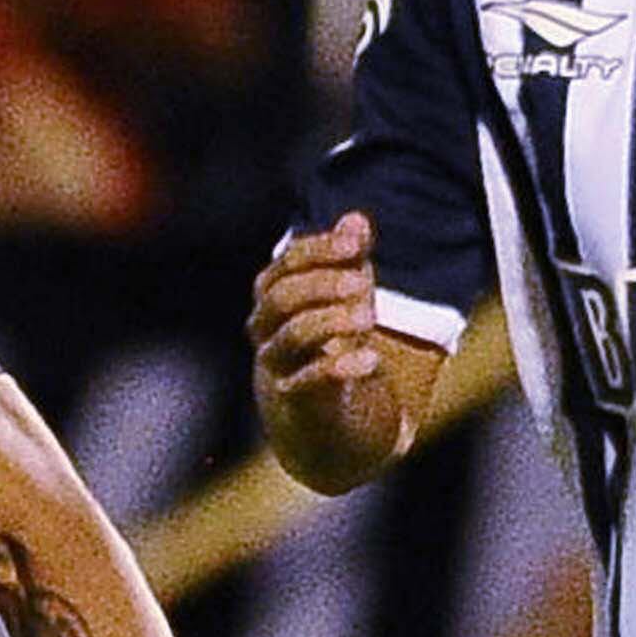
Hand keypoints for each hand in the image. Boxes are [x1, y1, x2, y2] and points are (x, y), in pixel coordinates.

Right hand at [248, 212, 388, 404]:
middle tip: (362, 283)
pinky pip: (307, 382)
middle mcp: (265, 327)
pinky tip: (371, 360)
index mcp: (273, 295)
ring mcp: (275, 363)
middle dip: (322, 285)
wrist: (315, 416)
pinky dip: (339, 368)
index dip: (319, 250)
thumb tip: (356, 220)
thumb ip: (350, 259)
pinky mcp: (292, 399)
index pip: (286, 264)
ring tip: (370, 317)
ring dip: (332, 321)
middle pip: (281, 297)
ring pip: (292, 335)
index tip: (356, 244)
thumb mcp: (345, 298)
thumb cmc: (327, 345)